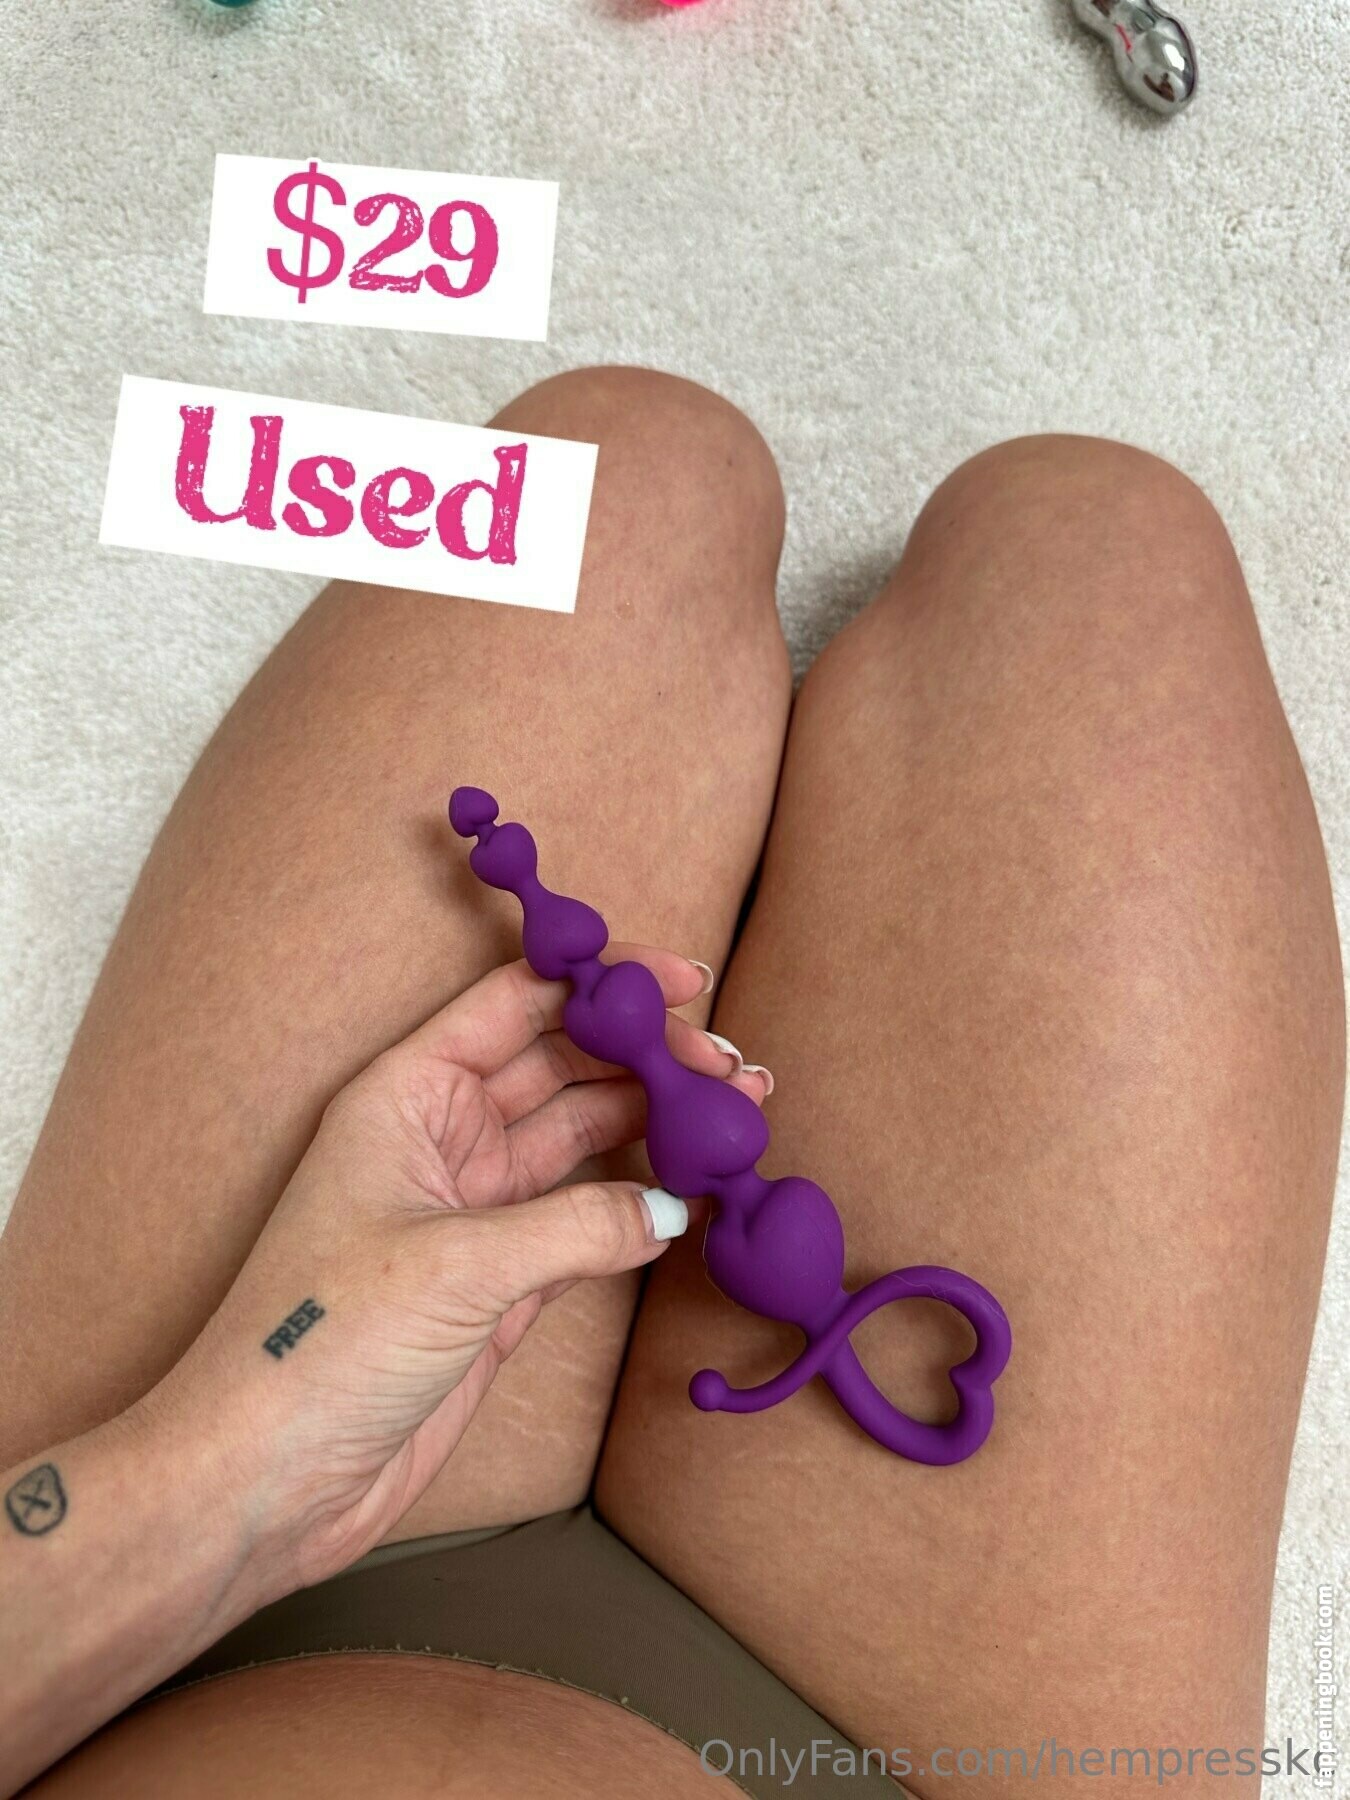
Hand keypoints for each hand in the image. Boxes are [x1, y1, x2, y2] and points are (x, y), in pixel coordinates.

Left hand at [150, 946, 764, 1597]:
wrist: (270, 1477)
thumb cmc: (323, 1343)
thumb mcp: (455, 1267)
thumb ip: (576, 1226)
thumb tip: (673, 1206)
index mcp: (408, 1095)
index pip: (516, 1003)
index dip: (603, 984)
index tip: (686, 981)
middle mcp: (444, 1138)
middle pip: (564, 1066)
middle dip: (650, 1058)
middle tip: (736, 1069)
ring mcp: (476, 1209)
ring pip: (584, 1138)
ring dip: (659, 1124)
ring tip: (740, 1115)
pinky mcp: (502, 1279)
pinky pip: (587, 1219)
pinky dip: (642, 1204)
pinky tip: (696, 1192)